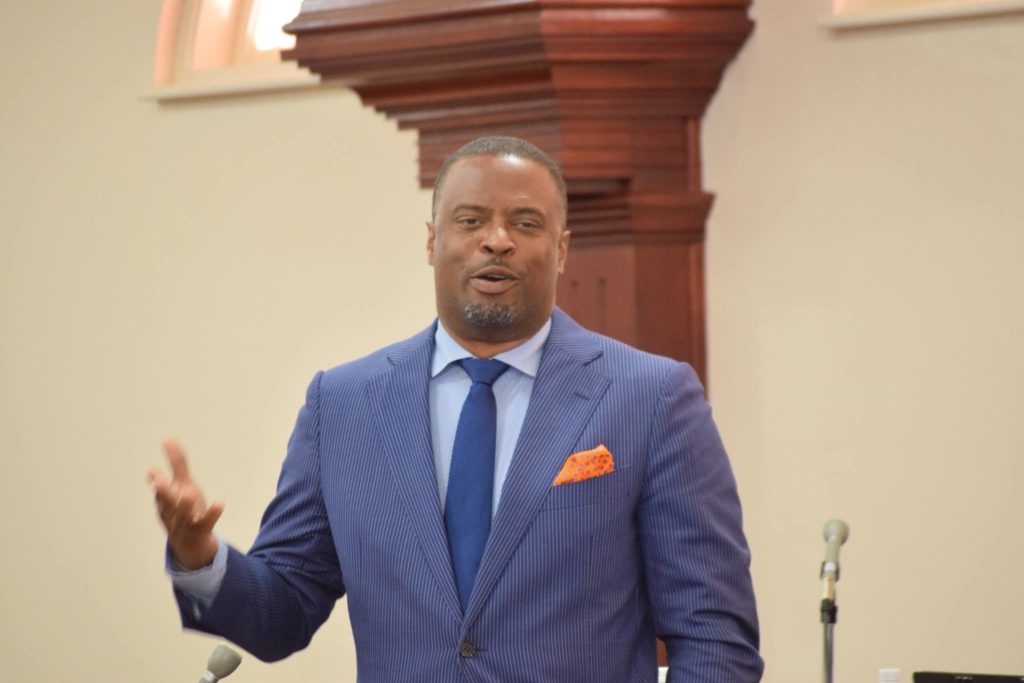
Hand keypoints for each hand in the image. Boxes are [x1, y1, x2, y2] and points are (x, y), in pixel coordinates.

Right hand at [147, 438, 222, 569]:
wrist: (190, 547)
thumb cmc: (184, 510)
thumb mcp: (181, 485)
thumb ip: (176, 463)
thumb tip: (168, 437)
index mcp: (166, 503)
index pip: (160, 492)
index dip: (156, 482)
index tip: (153, 471)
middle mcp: (173, 515)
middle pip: (167, 504)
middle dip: (163, 492)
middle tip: (160, 480)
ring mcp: (186, 525)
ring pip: (183, 516)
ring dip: (185, 504)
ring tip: (189, 490)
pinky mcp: (201, 532)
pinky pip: (206, 524)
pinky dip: (212, 514)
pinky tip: (220, 502)